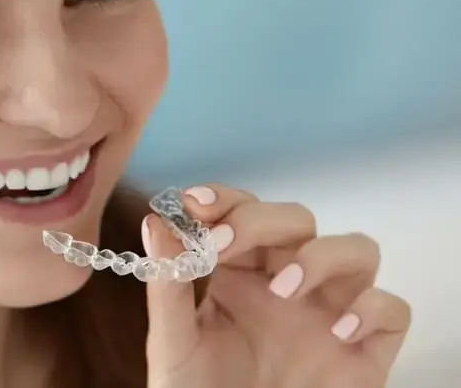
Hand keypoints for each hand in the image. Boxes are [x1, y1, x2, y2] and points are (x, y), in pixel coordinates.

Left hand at [143, 184, 410, 387]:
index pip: (241, 211)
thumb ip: (167, 284)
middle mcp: (287, 280)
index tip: (196, 203)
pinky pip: (393, 309)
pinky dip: (373, 308)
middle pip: (297, 219)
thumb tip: (156, 222)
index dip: (225, 198)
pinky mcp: (365, 350)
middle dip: (262, 220)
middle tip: (226, 244)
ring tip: (283, 288)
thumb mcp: (172, 341)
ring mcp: (329, 311)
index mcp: (238, 270)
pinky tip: (339, 331)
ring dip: (322, 255)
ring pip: (357, 249)